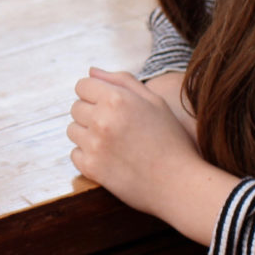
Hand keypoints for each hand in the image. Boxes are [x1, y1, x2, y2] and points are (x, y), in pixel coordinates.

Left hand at [68, 67, 234, 239]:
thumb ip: (122, 80)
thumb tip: (91, 71)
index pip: (82, 85)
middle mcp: (101, 119)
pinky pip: (75, 154)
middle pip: (76, 108)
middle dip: (91, 114)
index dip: (95, 94)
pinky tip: (110, 159)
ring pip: (73, 130)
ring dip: (87, 135)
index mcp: (116, 98)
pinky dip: (88, 156)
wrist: (180, 184)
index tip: (109, 106)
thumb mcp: (155, 102)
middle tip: (116, 128)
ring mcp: (95, 145)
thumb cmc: (171, 140)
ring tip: (114, 144)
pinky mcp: (91, 168)